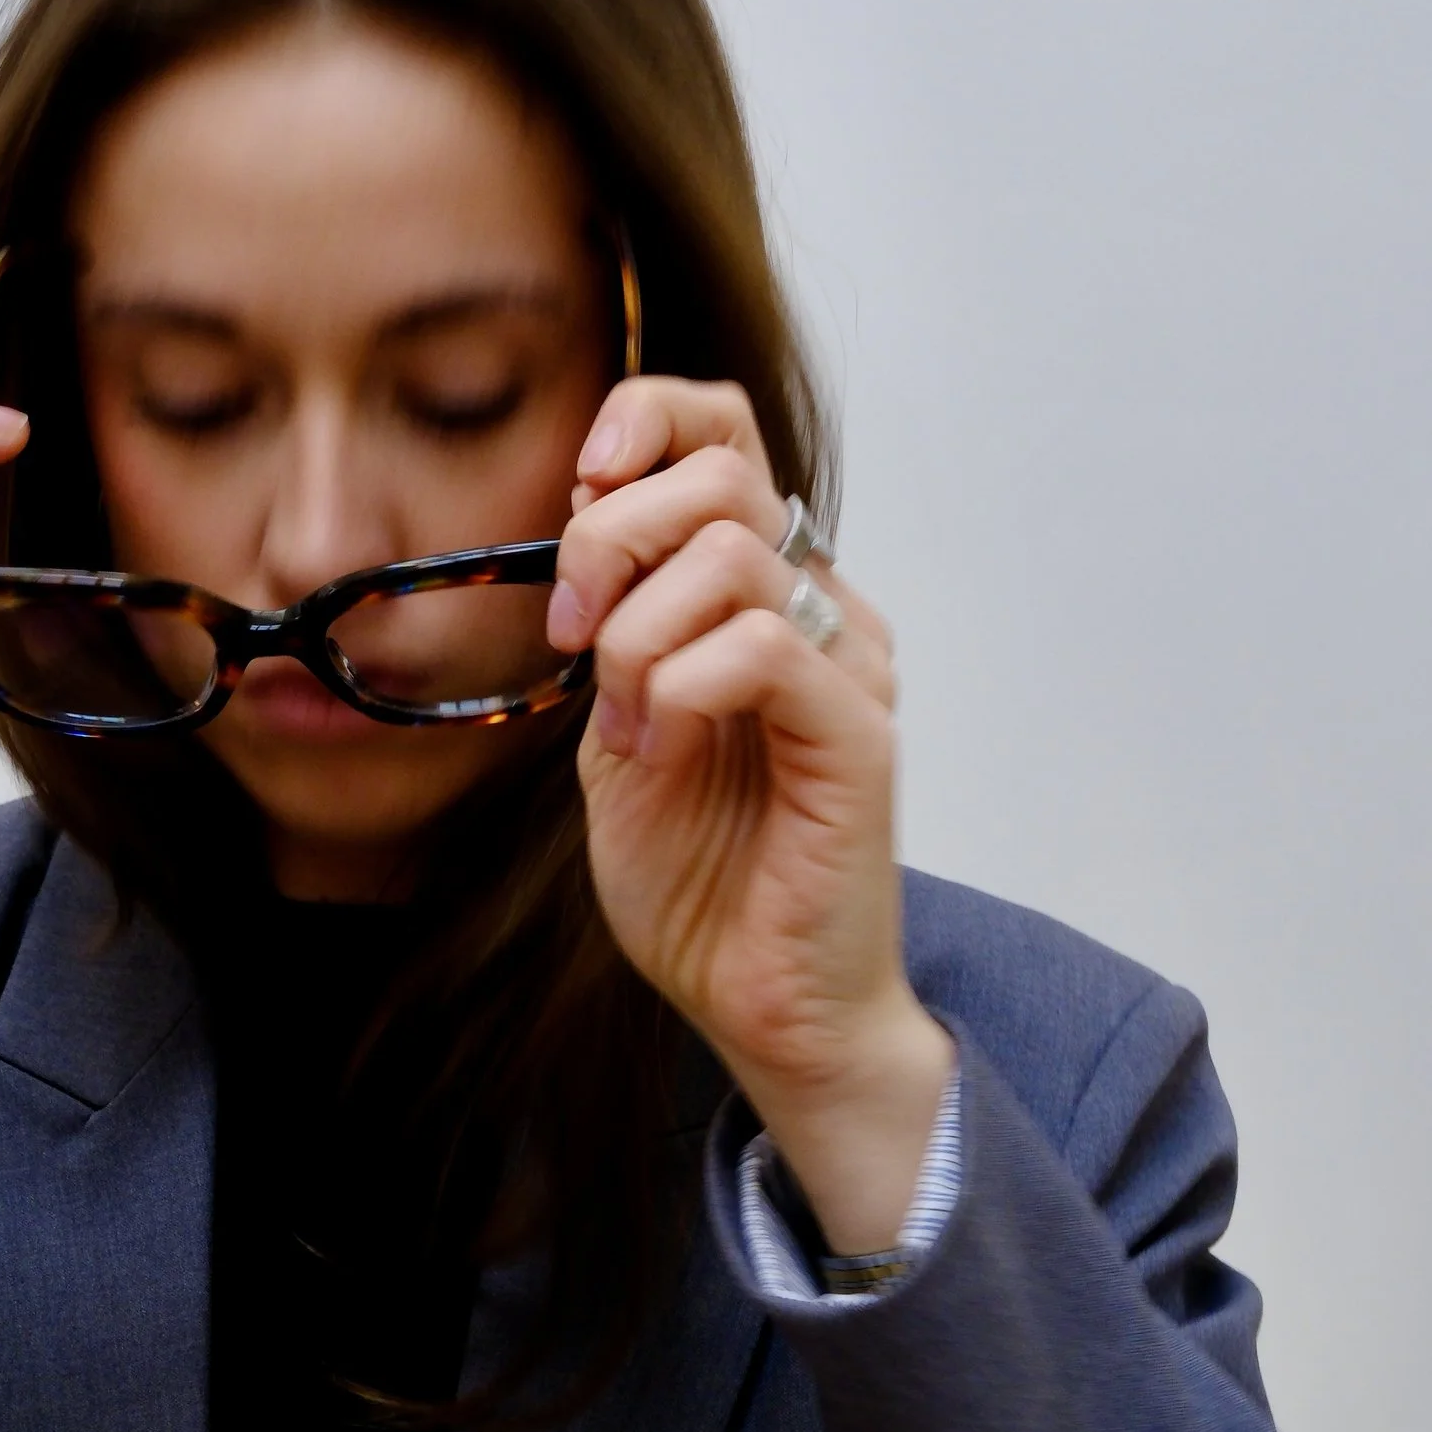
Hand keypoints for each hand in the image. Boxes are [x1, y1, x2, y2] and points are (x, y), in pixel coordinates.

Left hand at [548, 378, 951, 1255]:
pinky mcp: (859, 732)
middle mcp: (819, 607)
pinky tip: (658, 749)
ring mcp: (849, 664)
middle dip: (611, 536)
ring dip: (638, 632)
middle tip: (572, 634)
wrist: (763, 1006)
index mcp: (764, 592)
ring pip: (734, 550)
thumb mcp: (618, 730)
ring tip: (626, 722)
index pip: (723, 429)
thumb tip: (582, 523)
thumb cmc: (701, 884)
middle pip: (723, 468)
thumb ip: (612, 629)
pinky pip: (762, 646)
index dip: (642, 425)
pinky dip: (680, 687)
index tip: (574, 496)